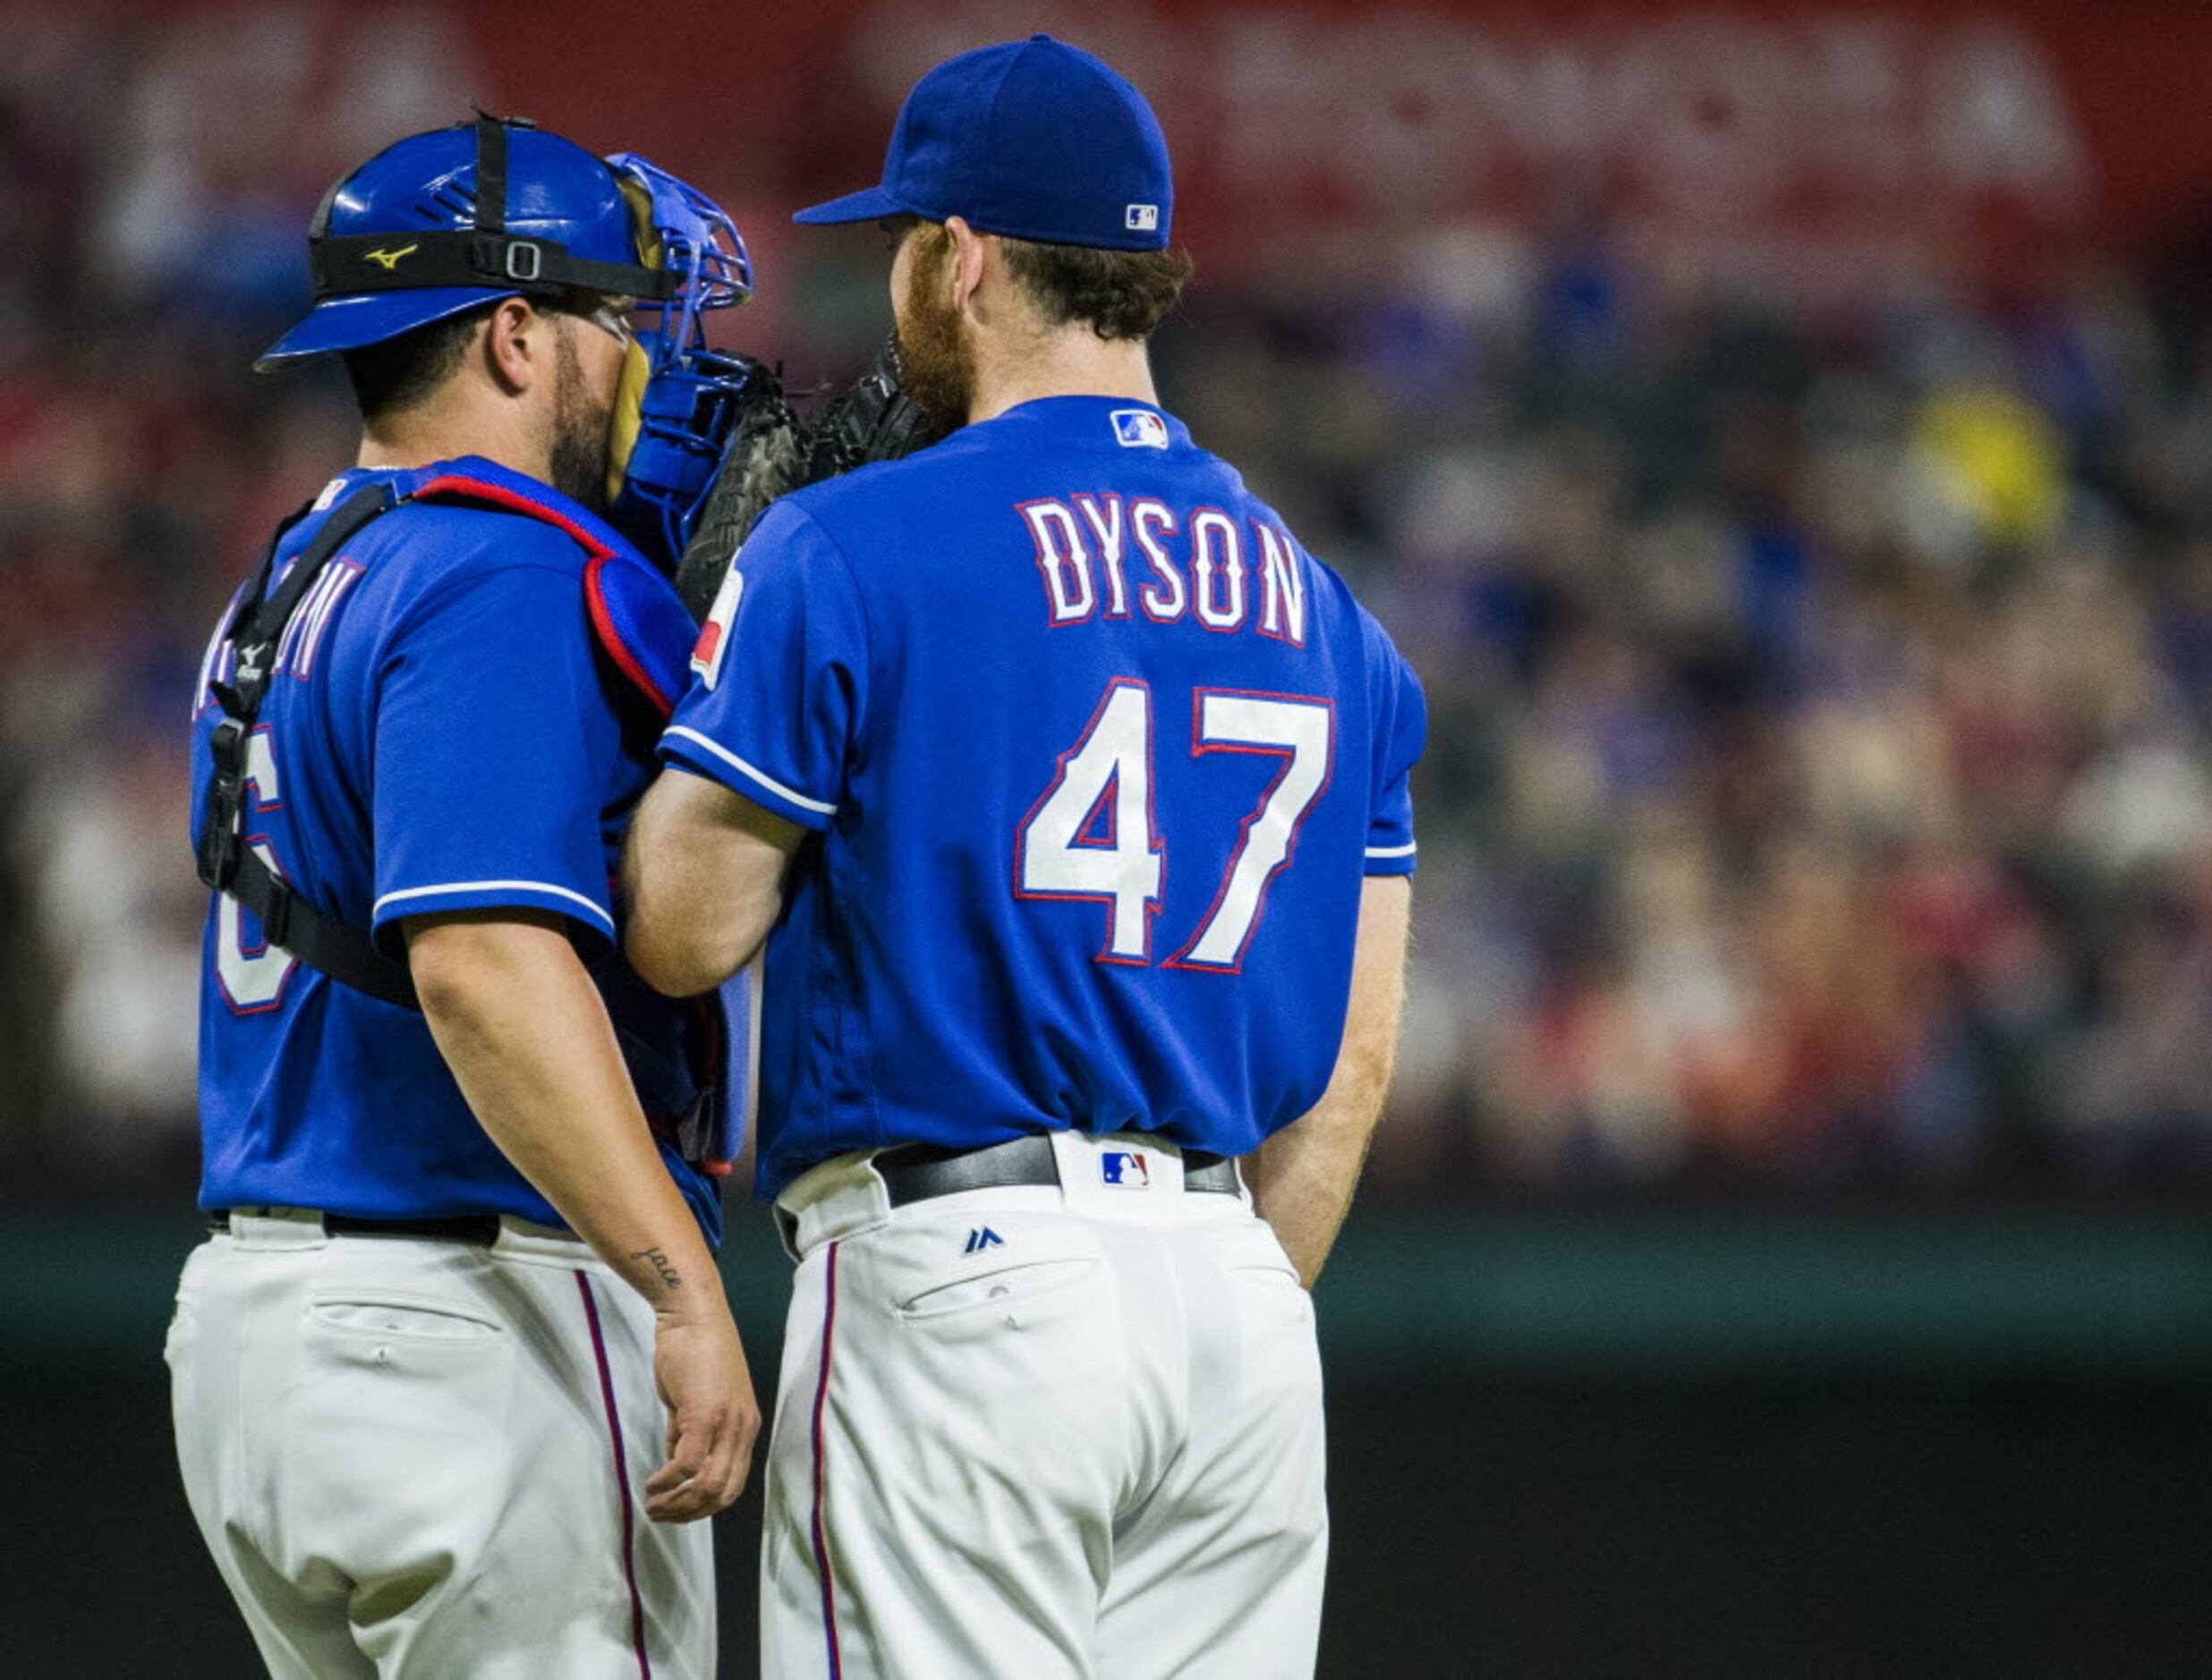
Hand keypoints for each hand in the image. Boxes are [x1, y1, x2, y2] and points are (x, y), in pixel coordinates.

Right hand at [643, 1302, 759, 1522]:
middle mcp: (743, 1429)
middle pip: (723, 1492)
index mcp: (745, 1426)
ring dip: (678, 1503)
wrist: (693, 1315)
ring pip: (707, 1485)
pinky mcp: (705, 1415)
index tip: (679, 1510)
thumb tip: (675, 1458)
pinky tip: (652, 1482)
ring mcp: (727, 1424)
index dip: (705, 1505)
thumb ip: (690, 1431)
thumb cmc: (693, 1351)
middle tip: (661, 1515)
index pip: (733, 1483)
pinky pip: (687, 1464)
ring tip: (654, 1505)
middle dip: (690, 1513)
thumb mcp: (698, 1399)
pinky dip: (668, 1481)